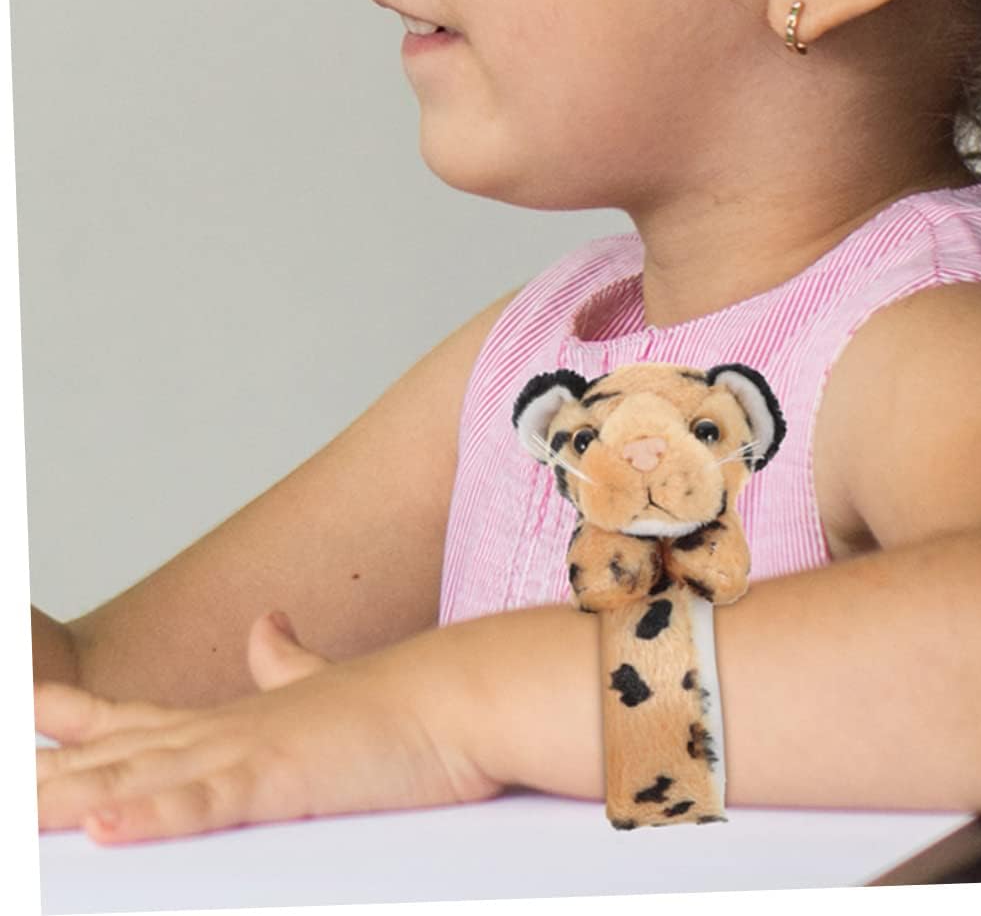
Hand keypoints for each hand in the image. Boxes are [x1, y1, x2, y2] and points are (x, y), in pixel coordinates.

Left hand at [35, 612, 502, 843]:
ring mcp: (251, 751)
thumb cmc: (407, 704)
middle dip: (49, 762)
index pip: (140, 718)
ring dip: (68, 795)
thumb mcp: (329, 684)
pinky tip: (105, 826)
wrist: (463, 691)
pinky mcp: (283, 778)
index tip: (28, 708)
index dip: (78, 717)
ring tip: (14, 809)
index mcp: (241, 717)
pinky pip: (205, 803)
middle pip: (115, 750)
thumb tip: (263, 626)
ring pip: (137, 776)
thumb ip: (289, 663)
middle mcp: (229, 730)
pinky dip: (152, 814)